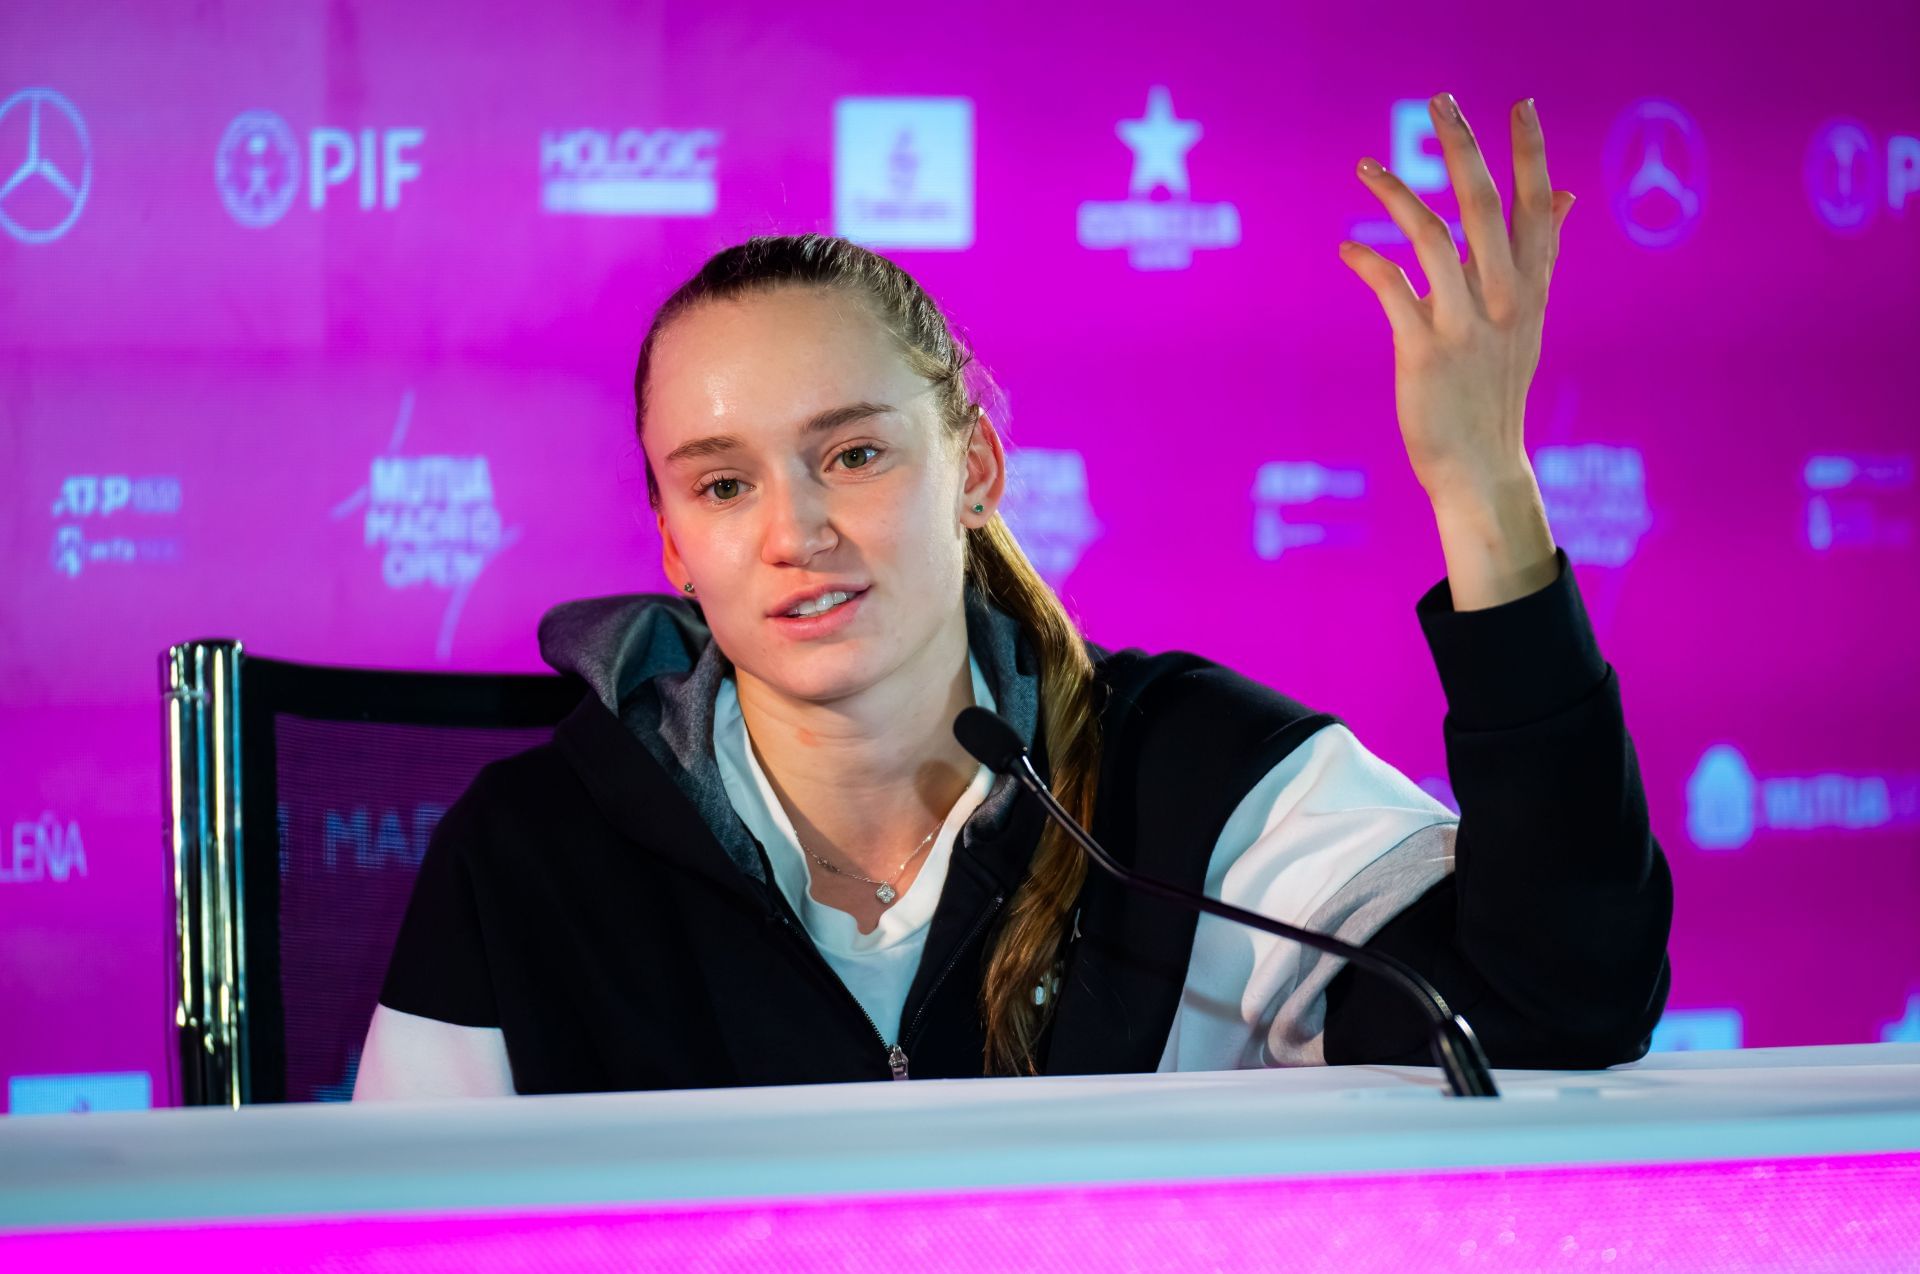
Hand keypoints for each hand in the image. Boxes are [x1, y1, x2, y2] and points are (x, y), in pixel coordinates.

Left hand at [1338, 93, 1574, 507]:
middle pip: (1484, 206)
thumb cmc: (1496, 388)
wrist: (1481, 467)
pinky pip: (1393, 290)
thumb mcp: (1527, 318)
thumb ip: (1539, 255)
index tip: (1521, 104)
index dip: (1530, 155)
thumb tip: (1565, 195)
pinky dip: (1368, 262)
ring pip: (1433, 238)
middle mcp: (1504, 300)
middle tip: (1439, 100)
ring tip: (1365, 166)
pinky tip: (1347, 249)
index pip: (1539, 207)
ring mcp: (1465, 325)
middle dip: (1462, 148)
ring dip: (1397, 195)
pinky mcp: (1424, 351)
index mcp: (1531, 289)